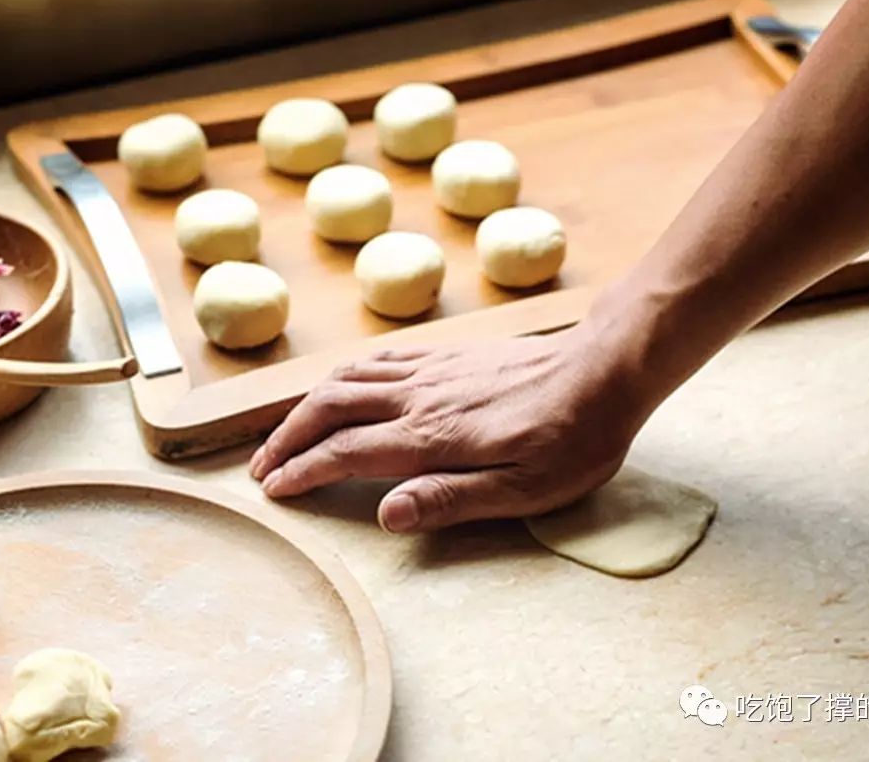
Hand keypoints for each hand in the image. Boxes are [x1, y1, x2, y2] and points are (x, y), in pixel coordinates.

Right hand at [249, 324, 645, 532]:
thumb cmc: (573, 437)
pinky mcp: (445, 353)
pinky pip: (375, 357)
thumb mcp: (525, 489)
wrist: (605, 367)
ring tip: (283, 433)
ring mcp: (429, 369)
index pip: (346, 452)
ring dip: (304, 406)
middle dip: (287, 439)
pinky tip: (337, 386)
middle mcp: (418, 396)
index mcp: (432, 436)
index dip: (303, 472)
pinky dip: (341, 374)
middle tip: (263, 467)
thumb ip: (451, 500)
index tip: (275, 491)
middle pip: (329, 409)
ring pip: (344, 378)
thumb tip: (386, 515)